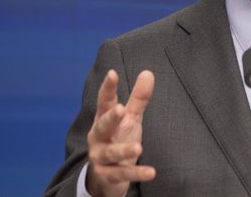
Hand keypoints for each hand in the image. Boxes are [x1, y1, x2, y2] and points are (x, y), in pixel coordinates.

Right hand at [86, 70, 155, 196]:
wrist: (106, 176)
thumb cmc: (118, 139)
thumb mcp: (130, 118)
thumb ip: (138, 98)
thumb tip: (148, 72)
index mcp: (103, 119)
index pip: (105, 102)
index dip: (108, 88)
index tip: (112, 73)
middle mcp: (99, 137)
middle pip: (103, 126)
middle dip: (110, 118)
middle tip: (120, 109)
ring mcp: (101, 157)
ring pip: (111, 153)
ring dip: (123, 150)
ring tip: (139, 148)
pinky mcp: (107, 175)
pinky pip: (122, 174)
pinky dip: (136, 174)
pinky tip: (151, 172)